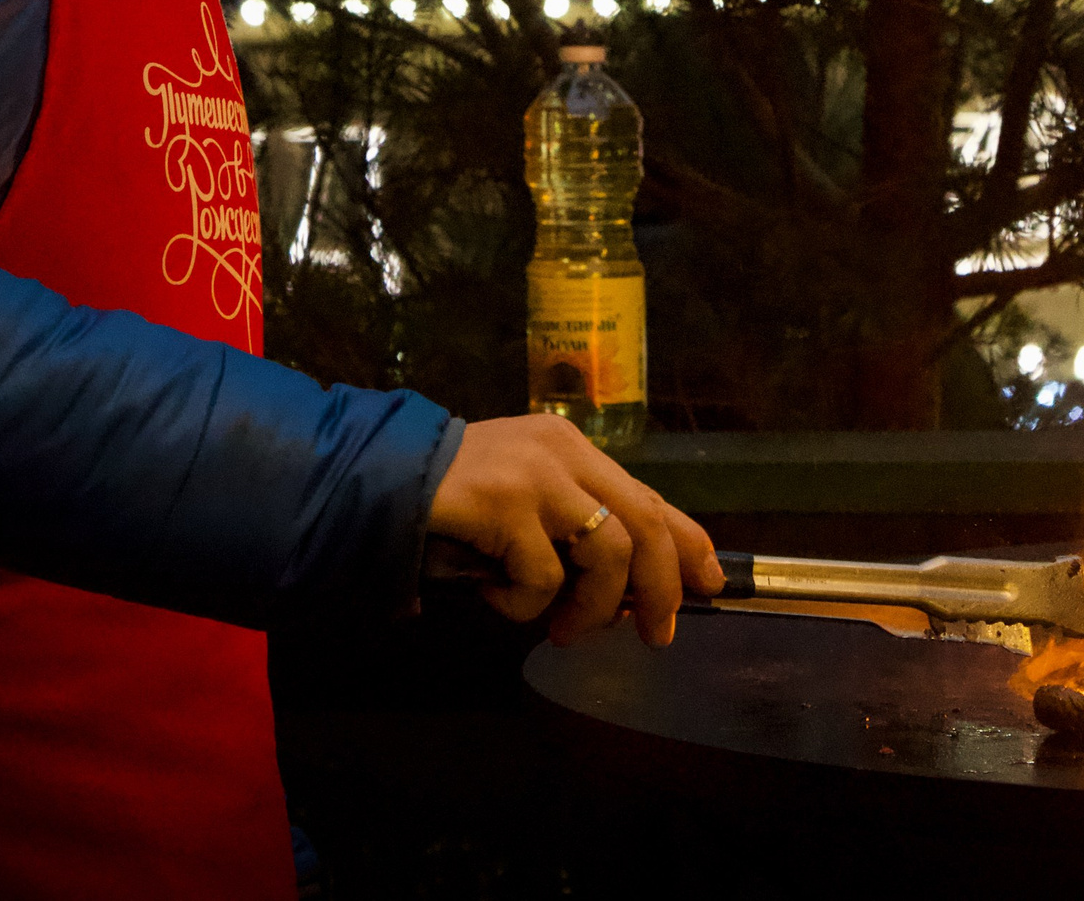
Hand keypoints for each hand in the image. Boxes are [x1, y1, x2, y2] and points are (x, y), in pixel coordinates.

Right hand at [427, 414, 723, 646]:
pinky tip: (493, 595)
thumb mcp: (524, 512)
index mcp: (573, 450)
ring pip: (610, 551)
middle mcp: (563, 454)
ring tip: (562, 630)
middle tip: (656, 633)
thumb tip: (631, 598)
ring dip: (594, 607)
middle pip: (648, 523)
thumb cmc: (447, 507)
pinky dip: (524, 604)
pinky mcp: (505, 503)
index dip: (689, 544)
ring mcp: (537, 476)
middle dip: (661, 589)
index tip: (712, 583)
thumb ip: (571, 535)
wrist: (372, 480)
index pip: (651, 497)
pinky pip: (543, 577)